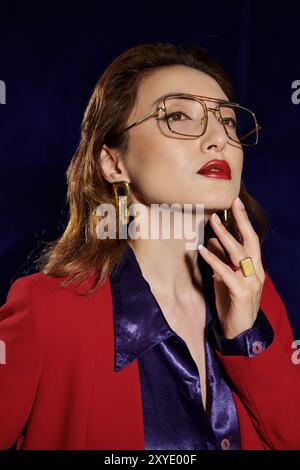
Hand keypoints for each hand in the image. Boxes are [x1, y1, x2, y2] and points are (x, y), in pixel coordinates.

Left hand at [198, 196, 265, 338]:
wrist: (240, 331)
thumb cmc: (232, 303)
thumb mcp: (226, 278)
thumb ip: (222, 260)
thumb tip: (212, 240)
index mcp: (255, 267)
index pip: (251, 239)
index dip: (244, 221)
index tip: (236, 203)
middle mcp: (256, 272)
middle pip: (250, 241)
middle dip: (240, 221)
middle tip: (230, 204)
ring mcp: (251, 282)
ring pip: (238, 254)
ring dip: (224, 236)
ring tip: (213, 222)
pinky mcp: (241, 292)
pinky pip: (225, 272)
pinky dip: (214, 259)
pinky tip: (203, 250)